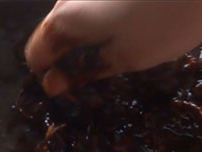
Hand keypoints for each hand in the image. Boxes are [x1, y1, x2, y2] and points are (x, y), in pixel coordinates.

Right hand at [25, 0, 201, 95]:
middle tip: (99, 79)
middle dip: (69, 61)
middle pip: (54, 35)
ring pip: (75, 21)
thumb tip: (52, 85)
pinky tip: (128, 31)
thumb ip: (85, 71)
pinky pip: (93, 8)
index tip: (75, 92)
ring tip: (119, 56)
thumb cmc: (166, 21)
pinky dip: (101, 26)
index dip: (50, 78)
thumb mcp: (125, 58)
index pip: (35, 55)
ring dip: (87, 44)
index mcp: (64, 18)